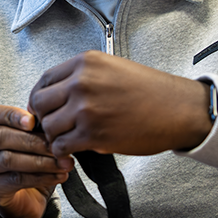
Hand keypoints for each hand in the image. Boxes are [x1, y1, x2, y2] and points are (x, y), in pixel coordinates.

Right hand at [0, 104, 73, 217]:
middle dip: (32, 141)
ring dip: (40, 161)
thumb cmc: (25, 159)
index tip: (33, 121)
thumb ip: (31, 127)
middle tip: (57, 146)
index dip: (11, 115)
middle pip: (0, 137)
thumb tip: (47, 122)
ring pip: (8, 160)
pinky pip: (16, 180)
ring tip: (63, 163)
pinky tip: (58, 176)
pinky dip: (41, 177)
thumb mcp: (27, 138)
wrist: (24, 196)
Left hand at [27, 51, 211, 156]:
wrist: (179, 110)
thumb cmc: (151, 91)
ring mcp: (86, 109)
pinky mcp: (93, 134)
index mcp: (85, 63)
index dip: (38, 97)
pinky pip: (62, 145)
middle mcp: (81, 82)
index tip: (42, 108)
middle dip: (42, 118)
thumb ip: (83, 77)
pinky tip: (70, 154)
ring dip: (53, 137)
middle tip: (52, 127)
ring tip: (64, 141)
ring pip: (48, 126)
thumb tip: (59, 95)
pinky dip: (62, 152)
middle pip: (39, 103)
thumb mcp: (112, 68)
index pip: (44, 80)